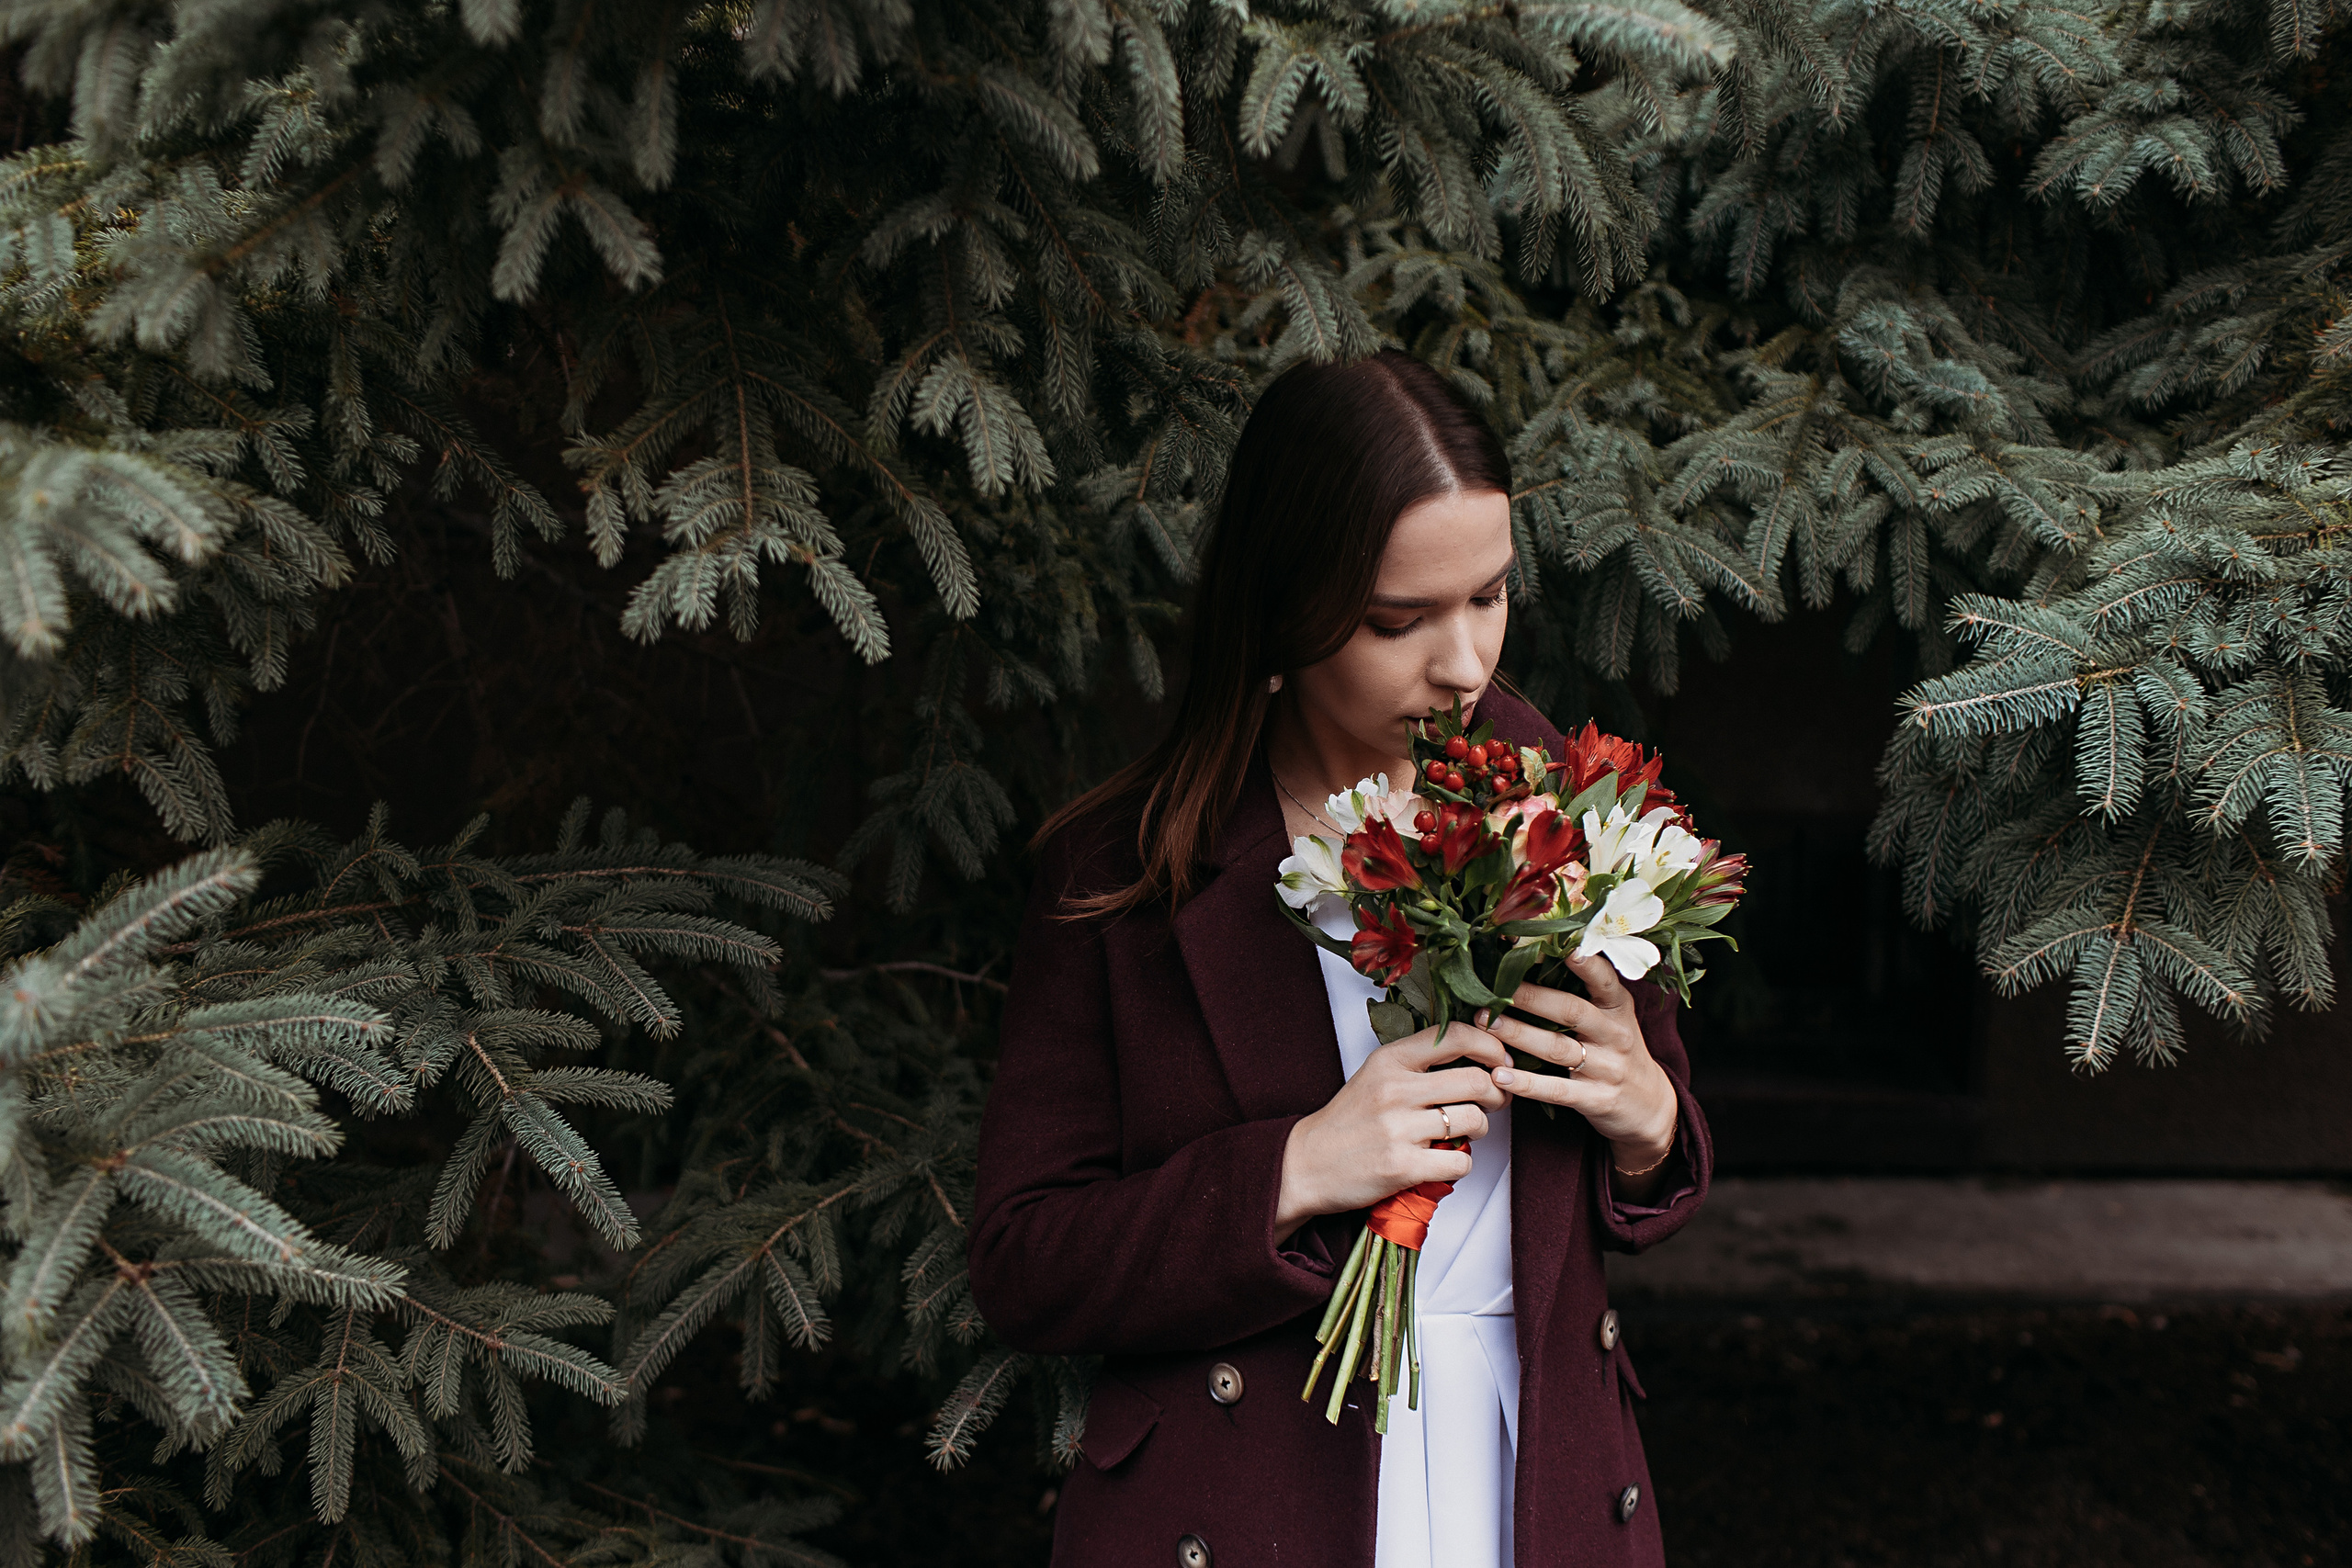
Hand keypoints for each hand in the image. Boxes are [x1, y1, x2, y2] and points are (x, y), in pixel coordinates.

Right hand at [1274, 1023, 1507, 1241]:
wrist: (1306, 1164)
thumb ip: (1418, 1063)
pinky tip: (1445, 1161)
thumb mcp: (1376, 1075)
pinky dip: (1462, 1163)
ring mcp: (1399, 1129)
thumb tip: (1479, 1059)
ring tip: (1465, 1132)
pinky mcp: (1403, 1167)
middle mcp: (1394, 1090)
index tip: (1501, 1060)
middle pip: (1476, 1080)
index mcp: (1389, 1060)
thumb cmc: (1348, 1121)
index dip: (1491, 1046)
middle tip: (1495, 1101)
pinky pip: (1461, 1161)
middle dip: (1497, 1093)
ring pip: (1475, 1120)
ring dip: (1481, 1129)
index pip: (1456, 1036)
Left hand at [1473, 951, 1677, 1192]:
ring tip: (1486, 1023)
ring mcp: (1607, 1068)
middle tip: (1493, 990)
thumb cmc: (1617, 1049)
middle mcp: (1615, 1034)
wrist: (1649, 1105)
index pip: (1604, 980)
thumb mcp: (1613, 1016)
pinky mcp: (1596, 1098)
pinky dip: (1526, 1083)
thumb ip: (1584, 990)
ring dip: (1518, 1034)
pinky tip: (1499, 1075)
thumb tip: (1534, 953)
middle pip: (1571, 1011)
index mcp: (1618, 1007)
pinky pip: (1556, 1089)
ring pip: (1557, 1048)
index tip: (1562, 946)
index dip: (1584, 963)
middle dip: (1531, 998)